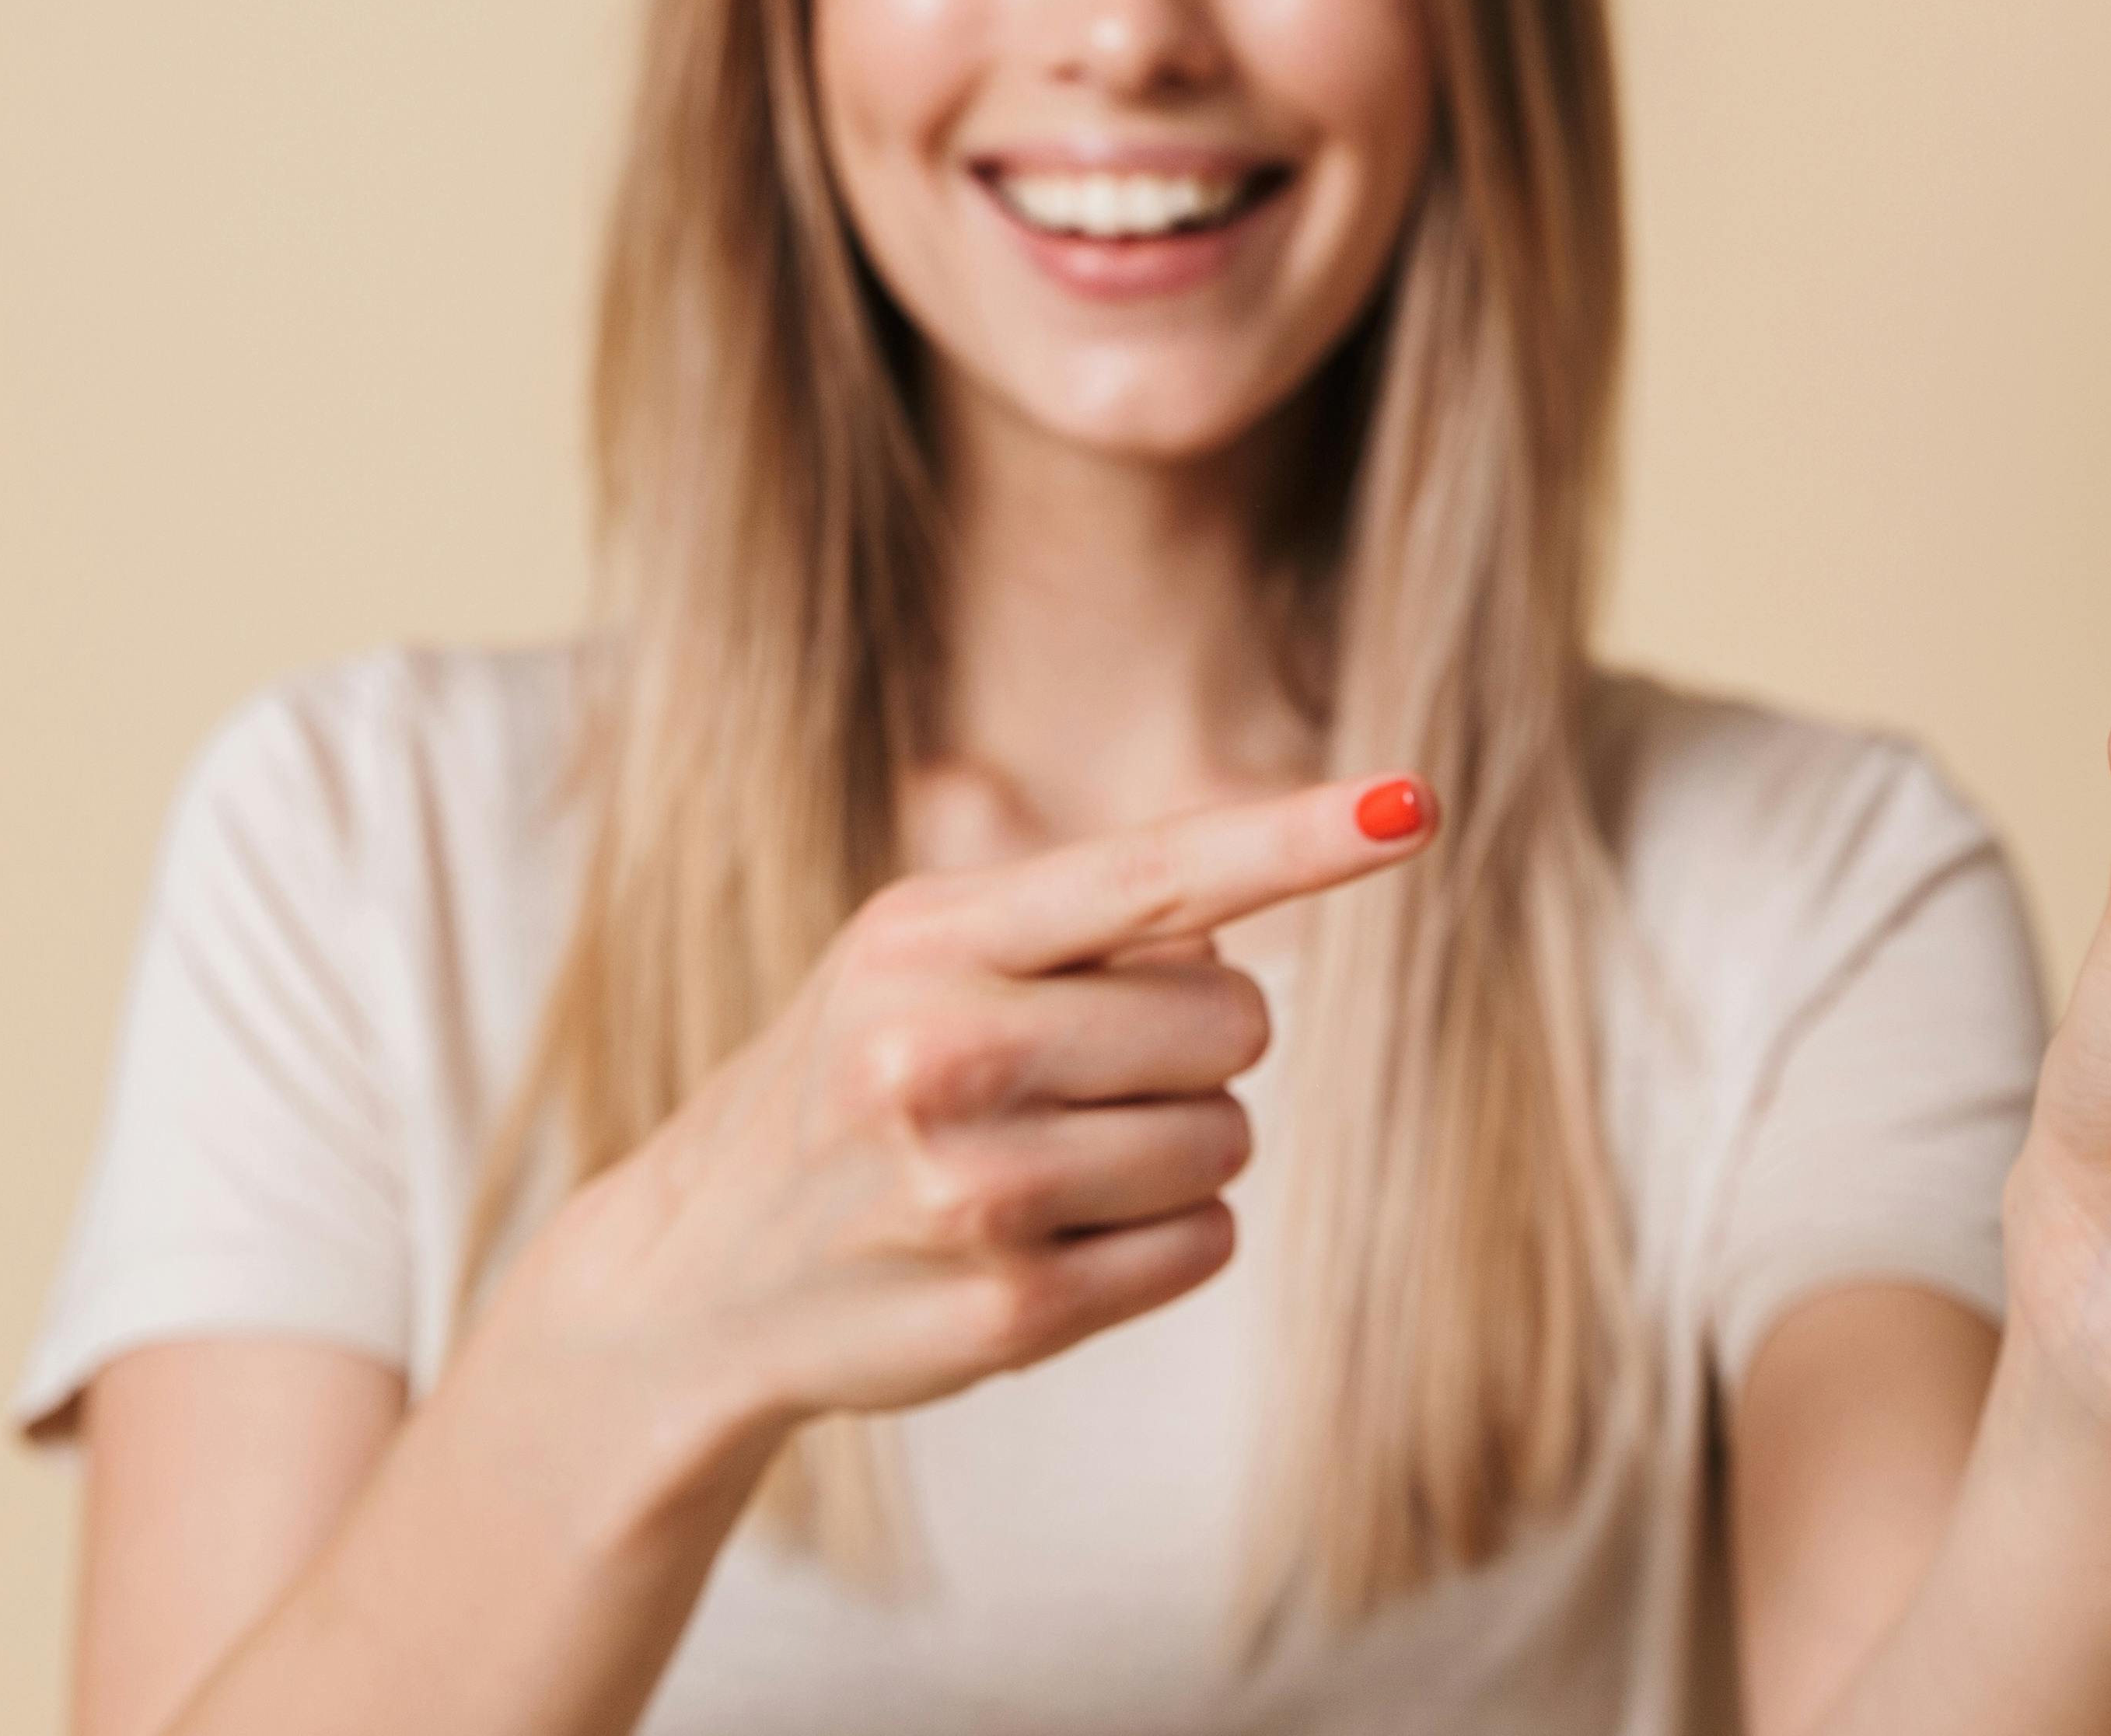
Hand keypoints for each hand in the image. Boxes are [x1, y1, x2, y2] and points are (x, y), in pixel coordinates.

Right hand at [494, 773, 1435, 1438]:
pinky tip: (1056, 1238)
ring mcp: (976, 1188)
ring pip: (1228, 1137)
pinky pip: (1204, 1242)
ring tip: (1049, 1162)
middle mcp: (941, 1050)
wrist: (697, 1276)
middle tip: (1075, 1078)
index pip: (1154, 872)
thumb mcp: (915, 962)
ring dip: (1178, 1149)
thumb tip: (1241, 934)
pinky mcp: (1014, 1307)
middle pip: (1232, 1021)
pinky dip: (1163, 1238)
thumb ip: (1076, 928)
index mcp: (926, 935)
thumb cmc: (851, 1085)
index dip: (1295, 840)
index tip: (1412, 803)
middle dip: (1190, 1050)